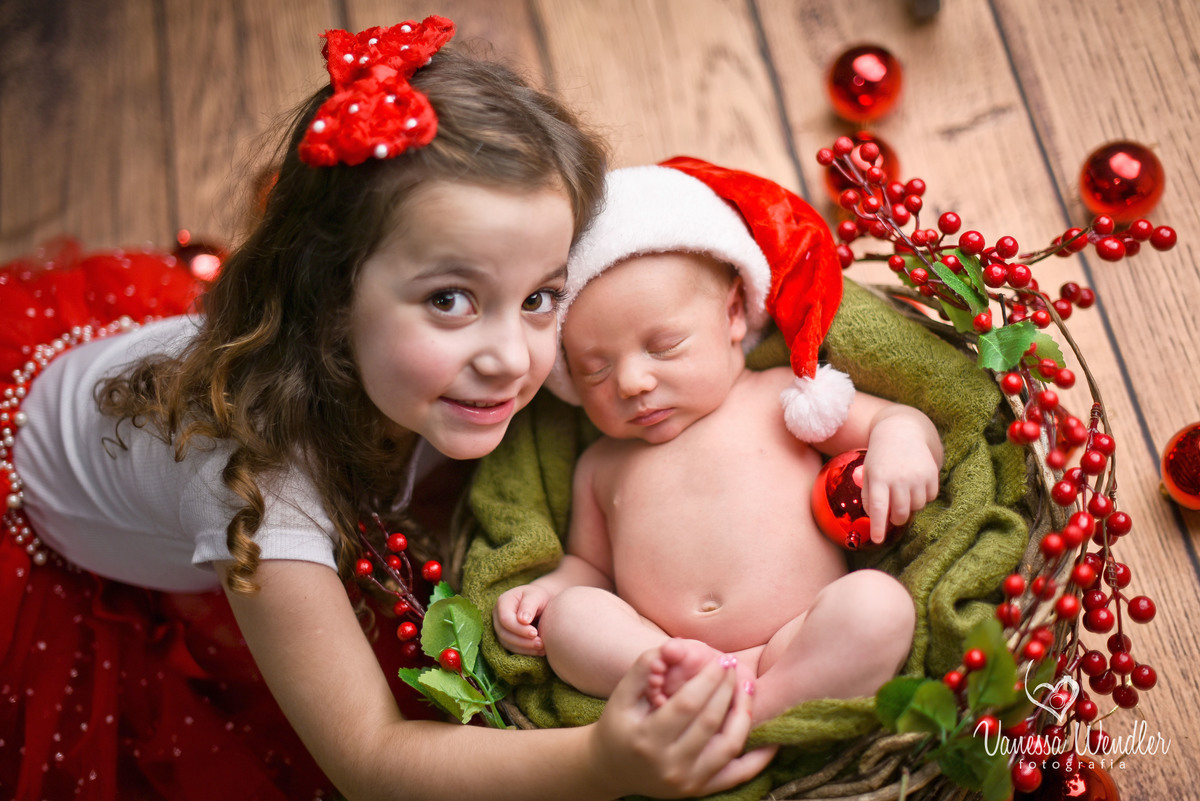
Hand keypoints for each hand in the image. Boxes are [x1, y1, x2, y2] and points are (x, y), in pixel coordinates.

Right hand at [493, 584, 551, 654]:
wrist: (543, 600)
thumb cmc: (540, 596)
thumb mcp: (537, 595)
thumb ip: (529, 605)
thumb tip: (523, 620)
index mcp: (503, 601)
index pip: (505, 619)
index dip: (519, 628)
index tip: (535, 633)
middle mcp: (498, 615)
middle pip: (504, 633)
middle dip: (522, 641)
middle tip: (541, 643)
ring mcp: (500, 627)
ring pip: (507, 643)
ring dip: (524, 648)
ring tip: (542, 648)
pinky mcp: (506, 637)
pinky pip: (512, 648)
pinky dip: (525, 651)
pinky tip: (539, 651)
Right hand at [589, 648, 776, 798]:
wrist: (611, 768)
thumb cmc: (618, 725)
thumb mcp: (622, 696)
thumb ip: (643, 668)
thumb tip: (670, 647)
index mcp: (647, 740)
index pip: (687, 705)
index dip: (709, 680)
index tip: (722, 659)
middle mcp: (669, 765)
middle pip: (710, 722)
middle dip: (727, 690)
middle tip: (735, 666)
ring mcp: (688, 781)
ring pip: (728, 747)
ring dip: (743, 715)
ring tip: (748, 689)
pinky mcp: (700, 790)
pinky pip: (737, 775)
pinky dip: (758, 758)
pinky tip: (770, 737)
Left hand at [861, 411, 940, 543]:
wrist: (902, 432)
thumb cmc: (880, 457)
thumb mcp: (868, 473)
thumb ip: (868, 496)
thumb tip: (875, 518)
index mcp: (878, 478)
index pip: (878, 508)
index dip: (878, 527)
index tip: (877, 540)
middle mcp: (899, 478)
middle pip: (900, 513)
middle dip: (896, 519)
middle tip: (892, 514)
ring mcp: (917, 476)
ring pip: (916, 507)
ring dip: (910, 505)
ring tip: (903, 490)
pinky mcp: (932, 474)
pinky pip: (930, 498)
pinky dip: (922, 496)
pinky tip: (915, 483)